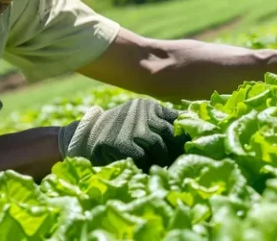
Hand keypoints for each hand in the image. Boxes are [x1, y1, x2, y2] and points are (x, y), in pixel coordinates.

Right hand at [57, 99, 188, 171]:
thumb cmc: (116, 130)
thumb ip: (158, 122)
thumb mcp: (137, 118)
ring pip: (158, 145)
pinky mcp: (122, 143)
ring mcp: (132, 128)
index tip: (190, 145)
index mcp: (148, 106)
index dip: (184, 133)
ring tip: (164, 167)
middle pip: (170, 133)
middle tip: (179, 161)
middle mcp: (142, 113)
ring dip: (162, 159)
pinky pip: (143, 157)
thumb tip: (186, 131)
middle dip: (175, 149)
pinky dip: (147, 164)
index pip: (175, 118)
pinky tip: (148, 170)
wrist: (86, 136)